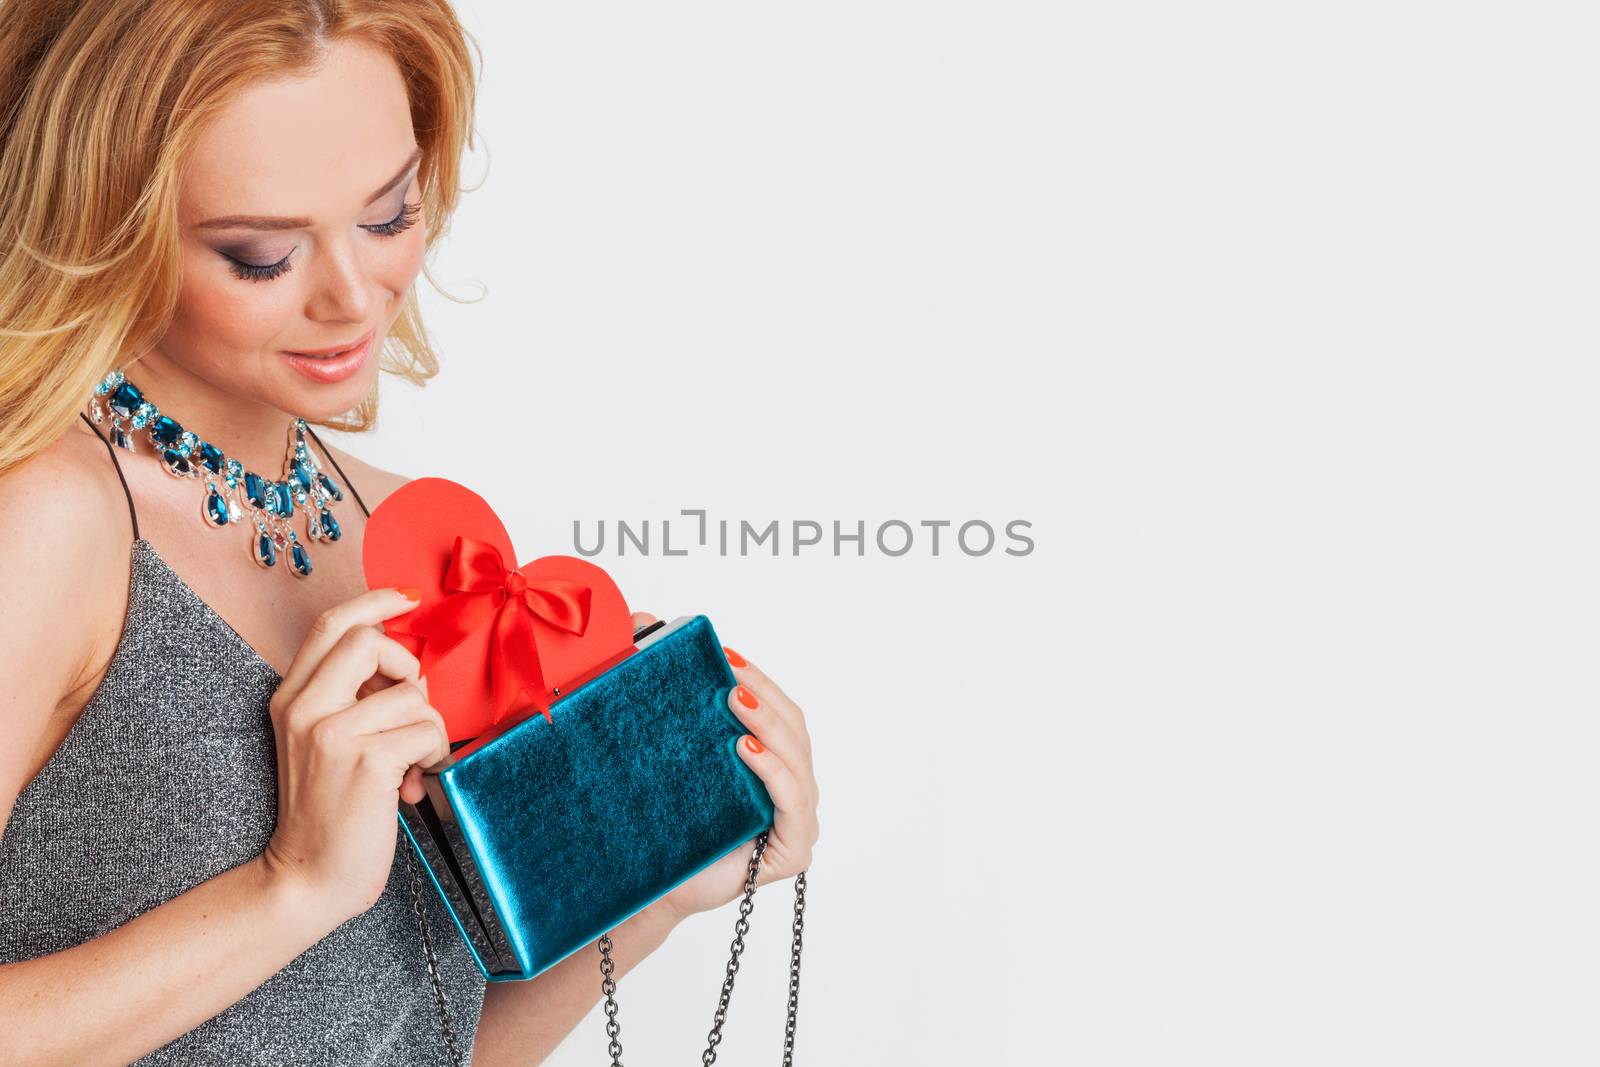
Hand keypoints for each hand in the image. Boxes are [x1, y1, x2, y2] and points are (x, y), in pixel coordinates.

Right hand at [260, 588, 451, 925]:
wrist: (308, 879)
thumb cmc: (330, 812)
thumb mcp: (326, 743)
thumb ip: (354, 699)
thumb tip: (406, 665)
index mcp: (291, 698)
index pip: (331, 625)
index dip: (375, 602)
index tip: (409, 598)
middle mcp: (304, 708)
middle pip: (370, 641)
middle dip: (408, 667)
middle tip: (410, 710)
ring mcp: (331, 733)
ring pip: (412, 694)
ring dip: (428, 730)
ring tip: (410, 766)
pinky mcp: (365, 761)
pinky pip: (426, 730)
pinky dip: (434, 756)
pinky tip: (414, 785)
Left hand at [628, 611, 820, 925]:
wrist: (641, 888)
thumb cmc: (657, 821)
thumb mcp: (656, 744)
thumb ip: (651, 681)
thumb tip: (639, 618)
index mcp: (768, 758)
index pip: (776, 707)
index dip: (757, 676)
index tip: (724, 653)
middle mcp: (789, 786)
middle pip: (792, 726)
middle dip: (764, 693)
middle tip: (728, 672)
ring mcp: (796, 820)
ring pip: (797, 758)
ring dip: (769, 723)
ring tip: (735, 700)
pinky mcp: (792, 851)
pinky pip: (792, 803)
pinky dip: (774, 771)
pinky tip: (746, 748)